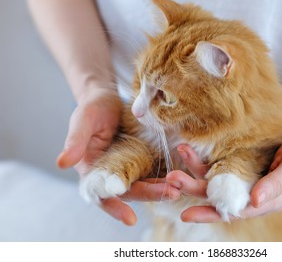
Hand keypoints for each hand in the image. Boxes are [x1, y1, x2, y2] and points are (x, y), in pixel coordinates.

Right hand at [56, 88, 180, 224]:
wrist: (109, 98)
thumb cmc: (92, 109)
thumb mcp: (83, 121)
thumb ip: (75, 142)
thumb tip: (61, 163)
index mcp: (94, 171)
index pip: (102, 195)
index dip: (114, 207)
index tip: (130, 218)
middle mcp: (113, 174)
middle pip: (131, 191)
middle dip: (150, 194)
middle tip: (171, 193)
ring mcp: (130, 167)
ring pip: (147, 182)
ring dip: (163, 186)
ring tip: (181, 185)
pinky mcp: (144, 158)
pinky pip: (156, 168)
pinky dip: (168, 172)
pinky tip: (183, 172)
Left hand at [169, 136, 281, 222]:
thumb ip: (277, 184)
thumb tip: (254, 201)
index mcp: (264, 201)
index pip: (234, 212)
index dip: (211, 213)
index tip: (188, 214)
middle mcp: (249, 193)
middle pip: (217, 195)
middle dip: (193, 189)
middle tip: (172, 179)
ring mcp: (243, 178)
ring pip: (213, 178)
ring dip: (194, 169)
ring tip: (180, 153)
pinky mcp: (239, 164)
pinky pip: (217, 164)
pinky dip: (203, 158)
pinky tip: (189, 149)